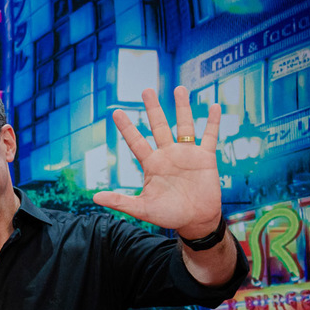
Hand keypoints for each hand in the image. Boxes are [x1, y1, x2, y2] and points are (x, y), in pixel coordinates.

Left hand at [95, 86, 222, 239]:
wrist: (194, 221)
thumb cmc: (168, 215)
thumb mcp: (141, 209)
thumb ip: (120, 201)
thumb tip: (95, 198)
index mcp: (151, 164)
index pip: (136, 141)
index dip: (127, 128)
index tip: (116, 112)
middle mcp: (168, 154)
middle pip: (159, 126)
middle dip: (153, 109)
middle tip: (146, 90)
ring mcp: (187, 154)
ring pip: (184, 125)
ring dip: (182, 107)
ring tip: (179, 88)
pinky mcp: (205, 158)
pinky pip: (210, 136)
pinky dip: (212, 122)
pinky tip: (214, 107)